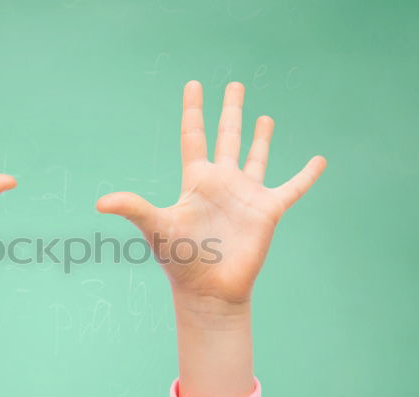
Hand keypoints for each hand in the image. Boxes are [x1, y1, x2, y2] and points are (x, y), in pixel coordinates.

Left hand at [97, 81, 325, 396]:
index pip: (193, 136)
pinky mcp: (267, 211)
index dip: (194, 111)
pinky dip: (306, 175)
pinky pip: (292, 188)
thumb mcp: (155, 228)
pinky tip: (319, 160)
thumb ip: (132, 209)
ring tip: (264, 116)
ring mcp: (245, 195)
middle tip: (234, 84)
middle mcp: (221, 183)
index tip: (193, 84)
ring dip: (261, 136)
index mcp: (195, 180)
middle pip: (226, 137)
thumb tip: (100, 202)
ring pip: (256, 156)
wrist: (209, 291)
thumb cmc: (180, 261)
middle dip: (230, 111)